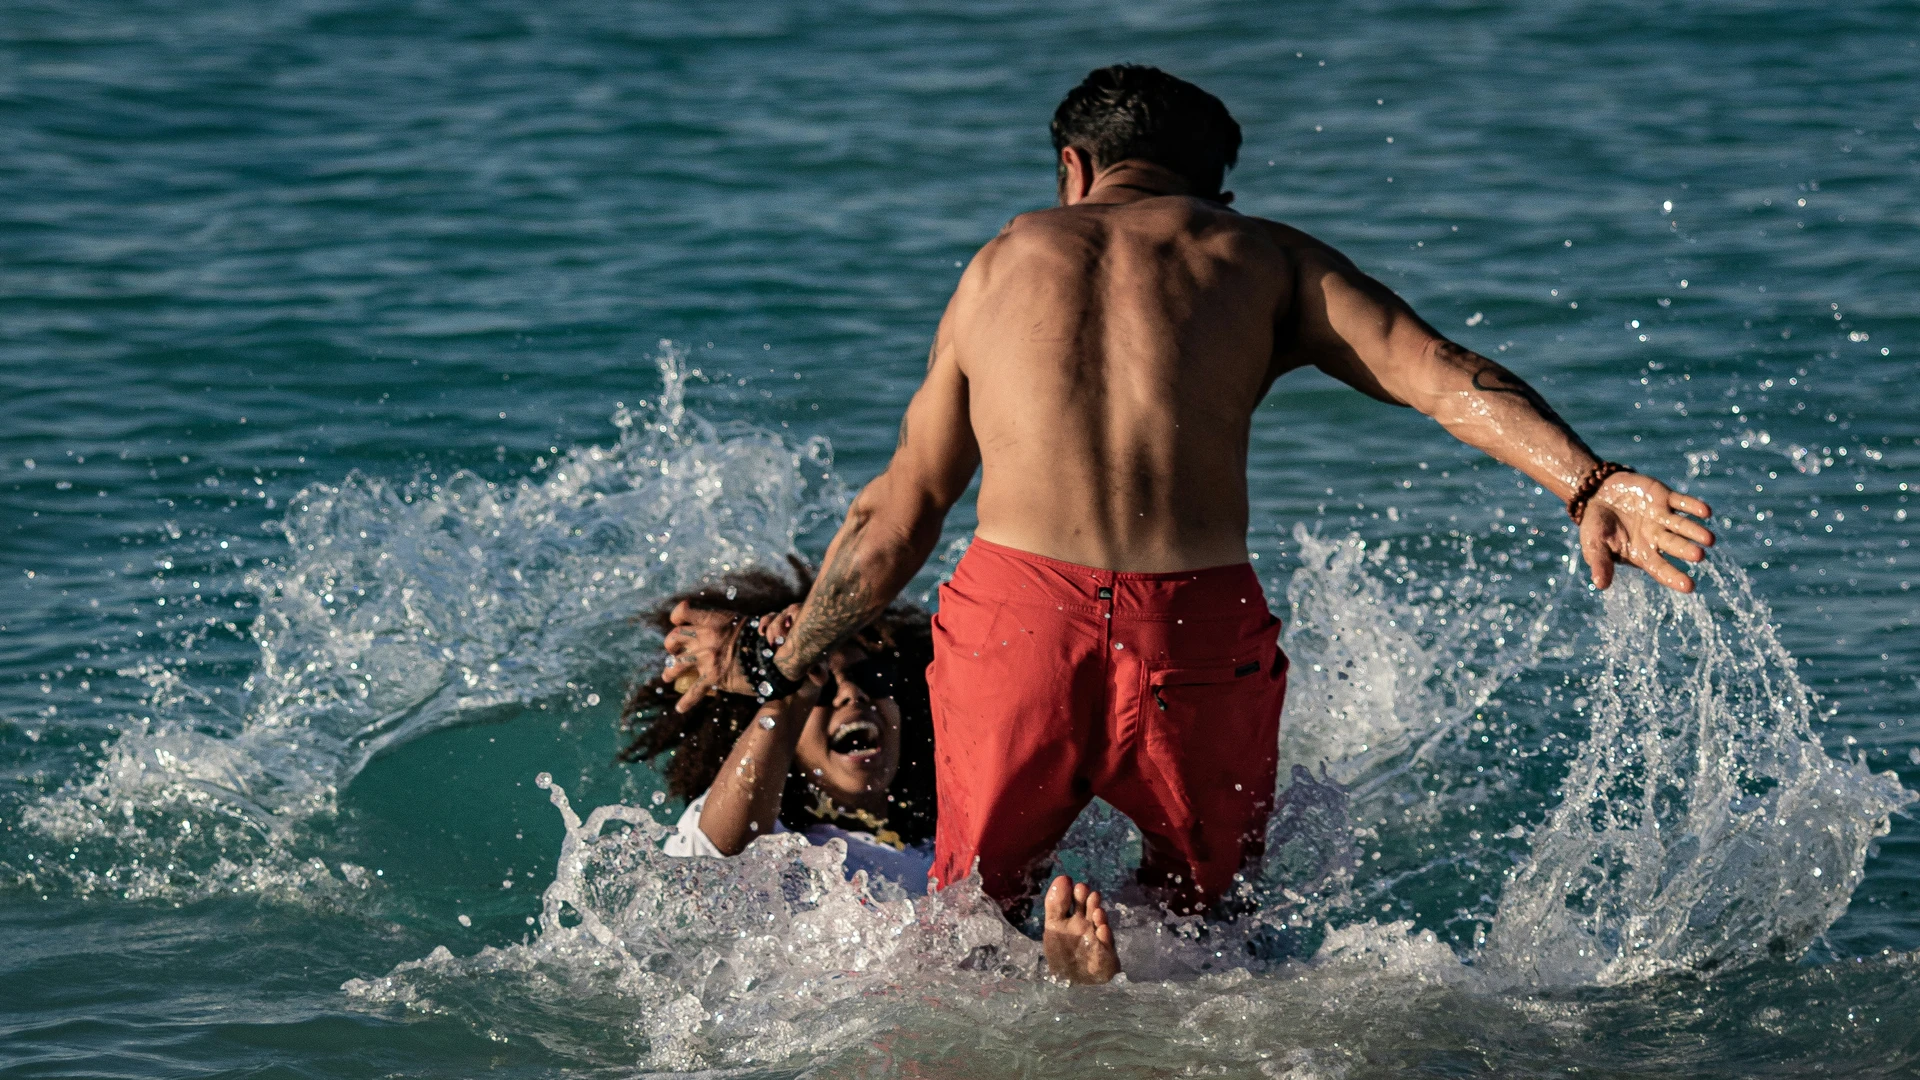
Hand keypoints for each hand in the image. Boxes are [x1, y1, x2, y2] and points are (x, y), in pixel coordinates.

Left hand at [661, 602, 806, 712]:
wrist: (773, 657)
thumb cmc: (760, 639)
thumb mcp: (740, 623)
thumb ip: (723, 625)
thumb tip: (714, 628)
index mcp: (713, 620)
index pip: (683, 612)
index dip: (677, 617)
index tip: (678, 623)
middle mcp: (706, 637)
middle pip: (674, 638)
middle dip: (670, 645)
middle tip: (673, 651)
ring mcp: (707, 658)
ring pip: (676, 665)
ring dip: (670, 672)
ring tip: (667, 676)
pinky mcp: (713, 677)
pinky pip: (694, 691)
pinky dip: (685, 701)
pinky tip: (680, 708)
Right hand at [1578, 473, 1714, 592]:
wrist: (1596, 493)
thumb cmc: (1595, 525)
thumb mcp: (1594, 544)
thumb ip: (1600, 562)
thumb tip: (1600, 585)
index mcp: (1642, 553)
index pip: (1660, 568)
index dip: (1674, 577)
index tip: (1689, 586)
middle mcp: (1656, 537)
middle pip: (1674, 545)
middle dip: (1686, 550)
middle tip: (1699, 555)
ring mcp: (1662, 517)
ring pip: (1682, 525)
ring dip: (1695, 531)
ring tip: (1709, 539)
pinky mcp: (1664, 497)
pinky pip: (1682, 502)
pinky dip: (1693, 506)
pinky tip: (1706, 512)